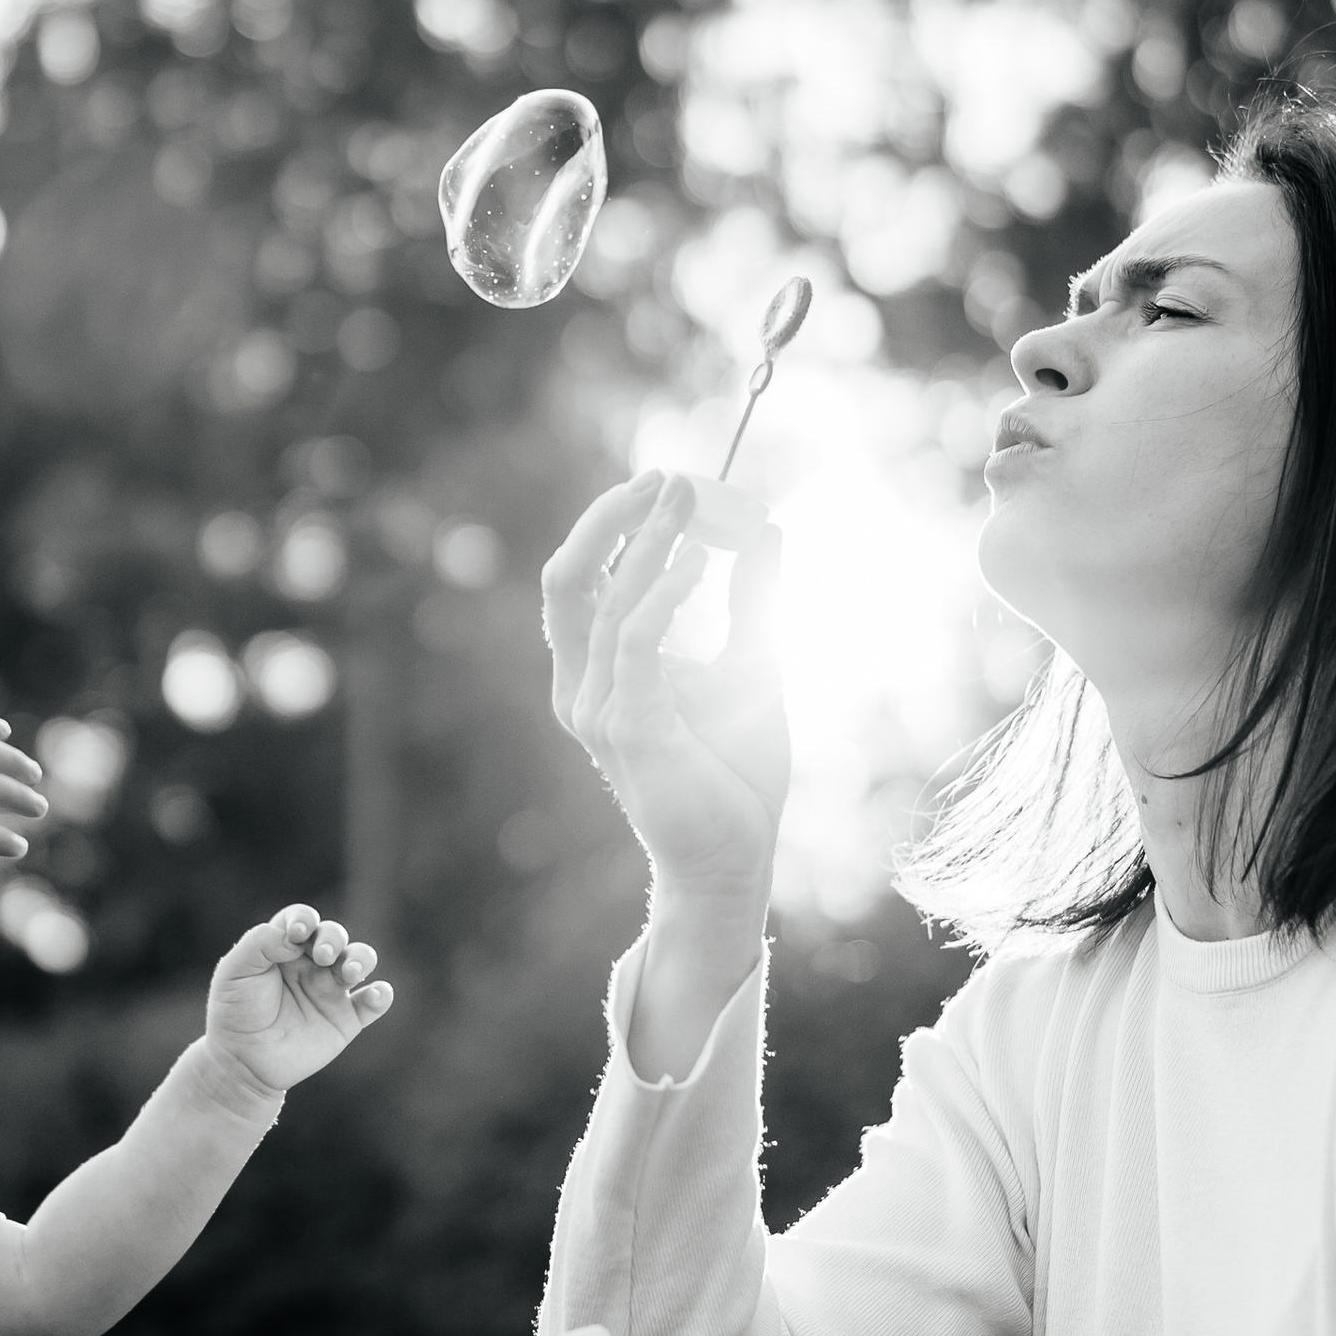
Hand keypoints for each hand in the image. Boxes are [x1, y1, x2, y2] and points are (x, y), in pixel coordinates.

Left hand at [204, 905, 392, 1097]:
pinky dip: (381, 995)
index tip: (298, 933)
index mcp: (285, 947)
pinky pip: (373, 1003)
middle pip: (335, 935)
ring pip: (360, 960)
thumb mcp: (234, 972)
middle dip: (333, 938)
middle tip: (322, 956)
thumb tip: (296, 937)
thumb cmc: (235, 1012)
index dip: (305, 919)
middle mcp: (312, 964)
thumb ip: (260, 944)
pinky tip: (375, 995)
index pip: (303, 920)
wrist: (242, 1062)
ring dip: (361, 958)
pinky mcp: (346, 1020)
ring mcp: (331, 991)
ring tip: (350, 972)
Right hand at [540, 472, 789, 906]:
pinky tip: (700, 562)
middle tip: (664, 479)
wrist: (737, 856)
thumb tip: (767, 531)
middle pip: (567, 578)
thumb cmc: (736, 773)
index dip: (616, 523)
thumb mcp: (754, 663)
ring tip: (686, 503)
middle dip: (609, 519)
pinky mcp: (629, 728)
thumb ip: (753, 600)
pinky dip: (664, 593)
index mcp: (600, 668)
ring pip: (605, 601)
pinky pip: (635, 643)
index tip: (670, 482)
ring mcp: (599, 708)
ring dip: (646, 544)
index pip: (585, 576)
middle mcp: (584, 685)